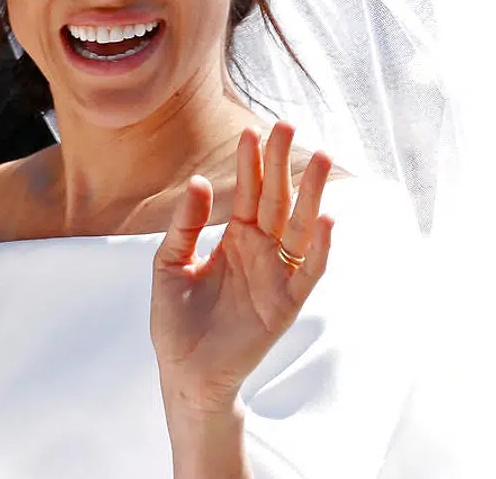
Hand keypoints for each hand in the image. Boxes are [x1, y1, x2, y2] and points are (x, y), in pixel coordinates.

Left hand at [149, 122, 332, 414]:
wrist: (184, 371)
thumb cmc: (175, 320)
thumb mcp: (169, 263)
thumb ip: (185, 225)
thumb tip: (200, 181)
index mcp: (234, 239)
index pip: (248, 192)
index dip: (251, 163)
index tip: (252, 130)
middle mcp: (260, 252)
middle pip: (277, 199)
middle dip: (282, 164)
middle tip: (287, 124)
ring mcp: (276, 276)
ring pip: (299, 226)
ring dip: (312, 194)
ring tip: (321, 158)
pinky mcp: (286, 304)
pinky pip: (308, 271)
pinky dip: (320, 247)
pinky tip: (327, 218)